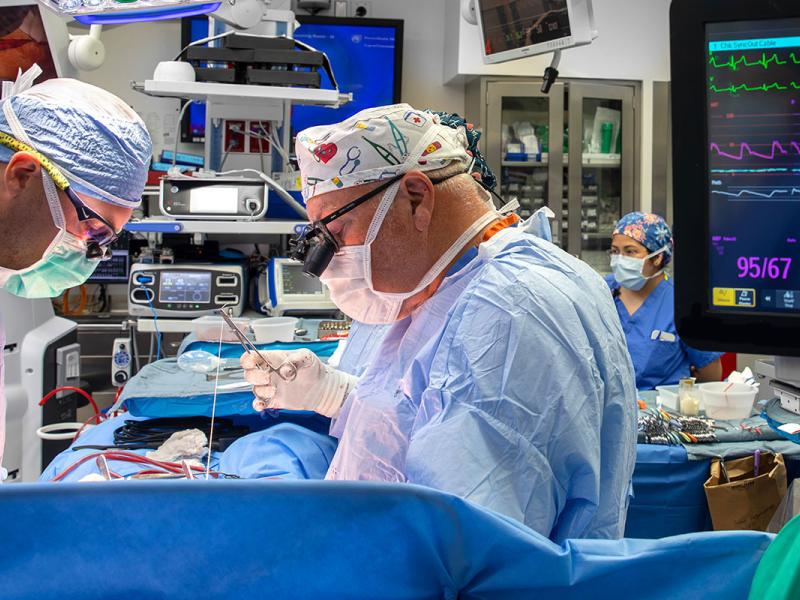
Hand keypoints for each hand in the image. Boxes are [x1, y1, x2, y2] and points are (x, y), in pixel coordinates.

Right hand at [240, 349, 356, 417]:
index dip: (247, 359)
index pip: (252, 357)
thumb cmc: (313, 368)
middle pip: (249, 374)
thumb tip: (285, 370)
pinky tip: (263, 405)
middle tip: (268, 377)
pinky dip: (257, 405)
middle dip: (254, 376)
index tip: (252, 362)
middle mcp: (268, 373)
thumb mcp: (307, 357)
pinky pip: (259, 403)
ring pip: (255, 389)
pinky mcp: (274, 401)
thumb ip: (296, 359)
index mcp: (273, 359)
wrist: (322, 387)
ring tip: (275, 390)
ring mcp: (270, 387)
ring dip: (261, 391)